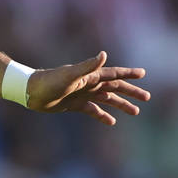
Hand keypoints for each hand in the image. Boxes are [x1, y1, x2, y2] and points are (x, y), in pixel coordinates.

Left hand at [25, 52, 148, 124]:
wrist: (30, 92)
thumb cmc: (49, 81)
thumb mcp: (70, 75)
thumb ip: (88, 66)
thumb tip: (104, 54)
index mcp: (89, 76)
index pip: (113, 73)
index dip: (128, 74)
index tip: (143, 74)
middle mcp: (88, 83)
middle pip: (114, 87)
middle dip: (131, 91)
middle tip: (147, 97)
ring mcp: (82, 94)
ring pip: (107, 99)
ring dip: (121, 104)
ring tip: (135, 112)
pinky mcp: (74, 104)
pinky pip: (93, 110)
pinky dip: (103, 115)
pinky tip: (111, 122)